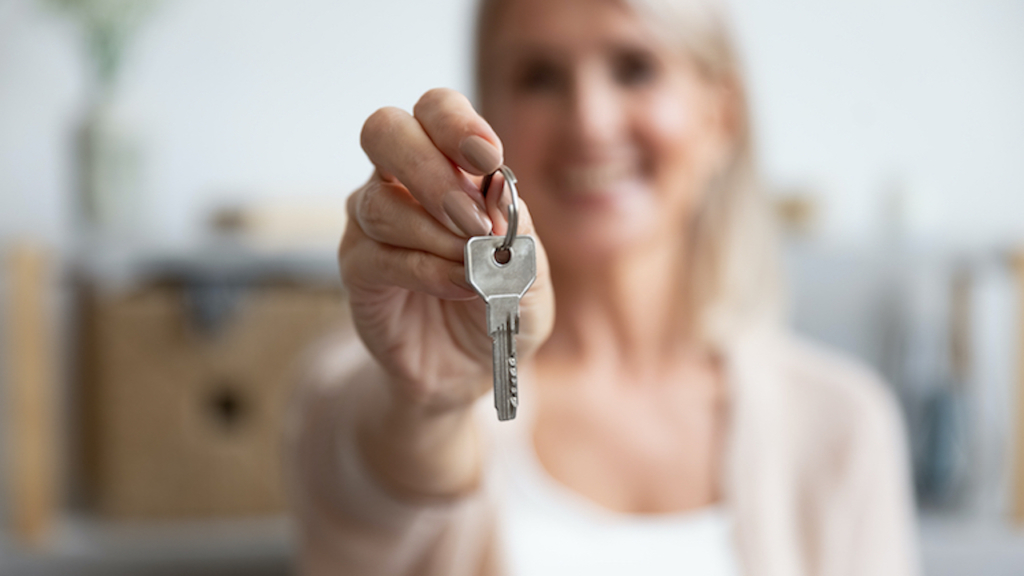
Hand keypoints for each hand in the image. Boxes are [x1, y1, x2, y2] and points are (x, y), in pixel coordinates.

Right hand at [339, 88, 554, 414]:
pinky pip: (377, 256)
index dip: (455, 123)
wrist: (469, 366)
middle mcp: (400, 182)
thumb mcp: (532, 275)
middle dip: (430, 170)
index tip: (489, 160)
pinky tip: (460, 286)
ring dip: (435, 235)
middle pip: (384, 131)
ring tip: (474, 269)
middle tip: (473, 218)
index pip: (434, 110)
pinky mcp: (357, 270)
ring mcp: (372, 224)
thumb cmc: (501, 305)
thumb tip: (499, 199)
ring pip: (381, 204)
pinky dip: (426, 270)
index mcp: (447, 163)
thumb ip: (519, 237)